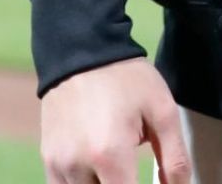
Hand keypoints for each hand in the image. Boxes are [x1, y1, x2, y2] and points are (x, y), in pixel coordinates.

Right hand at [40, 56, 190, 183]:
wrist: (82, 50)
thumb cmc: (126, 78)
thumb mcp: (162, 110)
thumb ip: (174, 157)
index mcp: (109, 155)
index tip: (154, 183)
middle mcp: (77, 168)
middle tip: (133, 170)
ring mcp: (58, 167)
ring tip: (119, 170)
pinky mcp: (47, 162)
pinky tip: (99, 172)